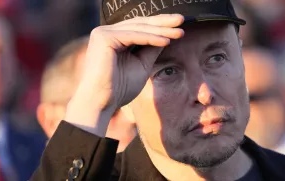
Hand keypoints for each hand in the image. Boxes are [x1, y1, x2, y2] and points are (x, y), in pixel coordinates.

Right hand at [64, 14, 184, 136]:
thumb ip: (152, 50)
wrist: (102, 103)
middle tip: (182, 20)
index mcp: (113, 38)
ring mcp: (103, 33)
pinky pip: (133, 36)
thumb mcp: (142, 65)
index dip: (160, 26)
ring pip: (138, 28)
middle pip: (140, 23)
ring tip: (180, 32)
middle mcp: (106, 32)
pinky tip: (166, 41)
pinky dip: (151, 38)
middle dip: (163, 22)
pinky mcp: (103, 37)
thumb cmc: (120, 89)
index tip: (180, 26)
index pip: (140, 27)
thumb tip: (167, 37)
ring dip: (161, 30)